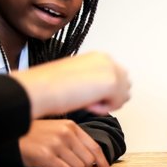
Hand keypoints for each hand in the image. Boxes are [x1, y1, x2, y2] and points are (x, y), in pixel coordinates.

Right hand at [11, 52, 130, 118]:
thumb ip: (94, 79)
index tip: (87, 95)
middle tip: (89, 101)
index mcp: (100, 56)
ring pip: (123, 95)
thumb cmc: (53, 84)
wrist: (43, 86)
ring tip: (86, 102)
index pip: (116, 77)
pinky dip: (103, 109)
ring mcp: (112, 70)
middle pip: (124, 86)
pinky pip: (117, 104)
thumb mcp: (78, 75)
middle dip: (110, 96)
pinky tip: (87, 104)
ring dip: (107, 102)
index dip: (104, 91)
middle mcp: (108, 60)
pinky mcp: (112, 83)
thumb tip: (103, 91)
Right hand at [18, 119, 111, 166]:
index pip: (95, 148)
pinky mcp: (45, 154)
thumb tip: (89, 164)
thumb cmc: (32, 136)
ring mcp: (56, 143)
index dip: (104, 163)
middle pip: (89, 161)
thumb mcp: (55, 131)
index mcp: (71, 127)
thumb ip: (72, 143)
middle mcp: (66, 133)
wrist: (8, 133)